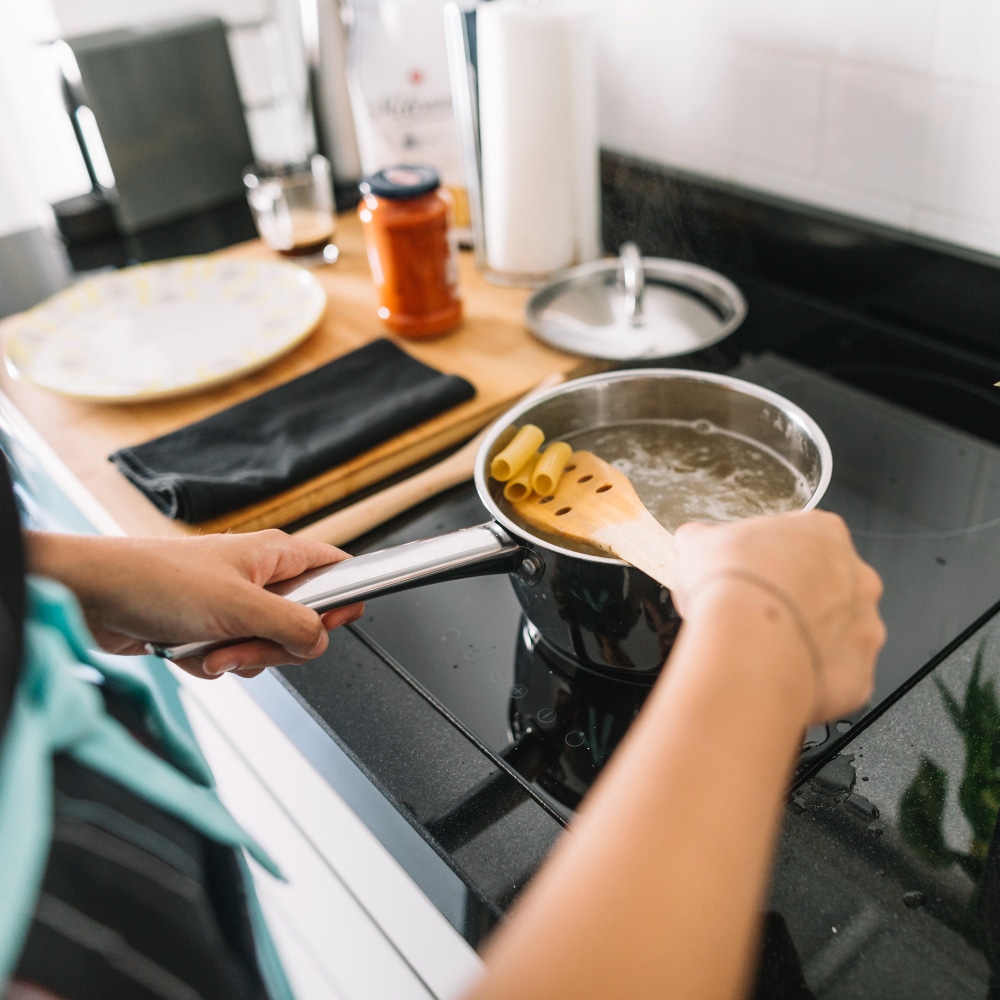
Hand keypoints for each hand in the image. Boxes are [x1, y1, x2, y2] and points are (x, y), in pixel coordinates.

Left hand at [25, 529, 363, 679]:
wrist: (93, 596)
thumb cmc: (156, 581)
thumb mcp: (240, 606)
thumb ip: (293, 626)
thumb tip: (321, 642)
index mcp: (276, 555)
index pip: (336, 570)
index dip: (342, 601)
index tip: (329, 627)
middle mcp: (259, 577)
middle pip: (302, 623)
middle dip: (273, 645)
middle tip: (247, 639)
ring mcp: (233, 603)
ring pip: (266, 646)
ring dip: (238, 657)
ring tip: (207, 645)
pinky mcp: (208, 626)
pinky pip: (232, 656)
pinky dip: (211, 661)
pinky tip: (187, 647)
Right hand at [671, 510, 884, 723]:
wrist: (746, 643)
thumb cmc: (733, 588)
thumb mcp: (699, 544)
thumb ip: (706, 540)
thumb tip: (696, 541)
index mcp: (823, 533)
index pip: (801, 541)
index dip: (768, 560)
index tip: (749, 573)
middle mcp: (857, 577)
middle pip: (826, 586)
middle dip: (793, 599)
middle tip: (755, 611)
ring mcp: (864, 626)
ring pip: (835, 633)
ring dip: (804, 638)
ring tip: (762, 648)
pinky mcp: (858, 673)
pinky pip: (833, 676)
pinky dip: (808, 678)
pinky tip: (775, 673)